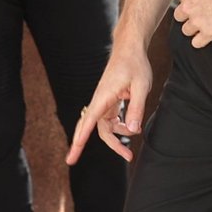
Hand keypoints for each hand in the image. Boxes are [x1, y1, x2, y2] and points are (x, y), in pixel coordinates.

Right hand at [67, 44, 152, 163]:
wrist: (130, 48)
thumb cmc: (135, 64)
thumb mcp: (141, 87)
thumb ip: (137, 109)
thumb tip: (133, 130)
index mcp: (103, 96)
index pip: (89, 121)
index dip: (81, 138)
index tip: (72, 151)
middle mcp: (100, 100)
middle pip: (90, 127)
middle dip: (80, 144)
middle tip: (71, 162)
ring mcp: (103, 101)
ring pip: (102, 126)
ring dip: (114, 139)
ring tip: (129, 153)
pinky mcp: (109, 101)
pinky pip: (109, 120)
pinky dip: (118, 128)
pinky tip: (130, 129)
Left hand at [171, 0, 211, 47]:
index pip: (178, 2)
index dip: (188, 2)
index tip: (198, 1)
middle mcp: (187, 7)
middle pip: (179, 18)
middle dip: (188, 16)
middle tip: (201, 13)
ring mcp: (197, 21)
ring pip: (186, 31)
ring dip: (194, 28)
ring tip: (206, 23)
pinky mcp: (209, 32)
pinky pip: (196, 43)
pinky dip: (201, 41)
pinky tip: (208, 34)